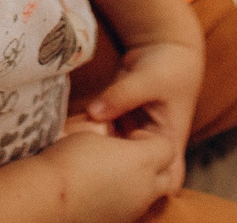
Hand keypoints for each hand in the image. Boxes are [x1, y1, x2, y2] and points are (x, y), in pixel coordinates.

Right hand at [41, 119, 180, 222]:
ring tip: (114, 173)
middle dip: (154, 165)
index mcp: (143, 162)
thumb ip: (114, 134)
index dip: (150, 138)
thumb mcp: (92, 133)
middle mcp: (145, 189)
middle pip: (167, 176)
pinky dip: (127, 199)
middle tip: (129, 155)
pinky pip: (134, 209)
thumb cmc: (68, 160)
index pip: (167, 147)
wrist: (49, 198)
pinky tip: (104, 190)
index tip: (129, 135)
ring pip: (151, 196)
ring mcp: (134, 210)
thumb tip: (113, 132)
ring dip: (141, 183)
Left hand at [81, 37, 202, 188]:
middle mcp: (150, 146)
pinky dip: (84, 133)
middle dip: (106, 171)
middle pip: (130, 171)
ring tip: (66, 147)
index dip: (144, 189)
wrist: (162, 48)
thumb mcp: (150, 79)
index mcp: (169, 143)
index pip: (166, 178)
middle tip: (79, 165)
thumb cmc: (169, 67)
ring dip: (91, 151)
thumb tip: (94, 112)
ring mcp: (131, 136)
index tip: (114, 183)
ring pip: (110, 153)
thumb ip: (124, 95)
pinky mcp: (115, 124)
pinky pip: (98, 134)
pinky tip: (66, 132)